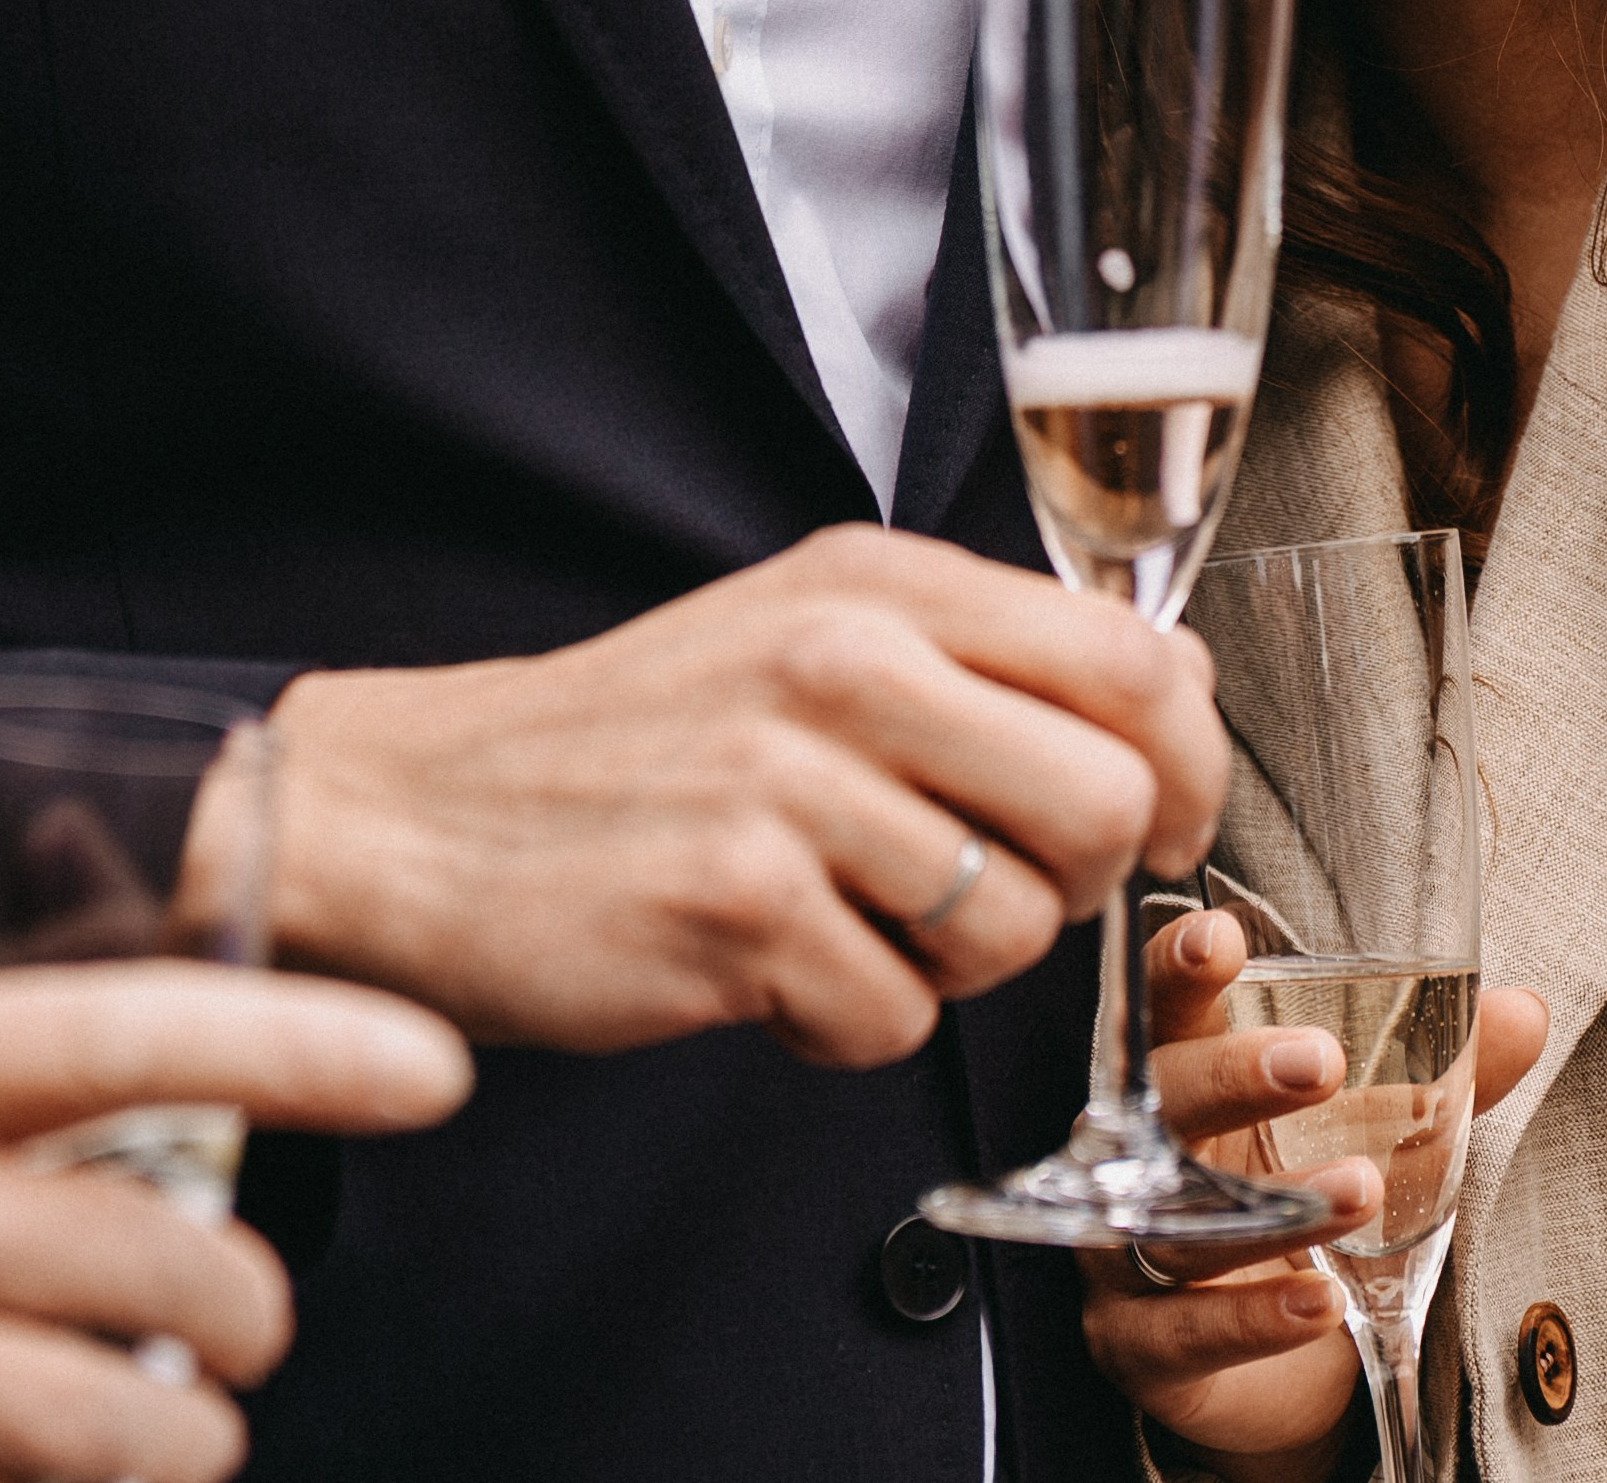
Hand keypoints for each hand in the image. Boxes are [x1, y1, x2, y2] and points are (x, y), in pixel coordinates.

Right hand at [0, 963, 469, 1482]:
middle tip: (260, 1327)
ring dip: (172, 1441)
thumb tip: (140, 887)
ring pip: (82, 1412)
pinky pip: (11, 1478)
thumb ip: (32, 1043)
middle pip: (132, 1245)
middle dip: (233, 1296)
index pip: (126, 1031)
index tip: (438, 1071)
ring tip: (196, 1441)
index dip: (289, 1044)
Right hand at [265, 525, 1227, 1063]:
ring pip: (1010, 929)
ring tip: (845, 920)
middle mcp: (844, 660)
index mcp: (882, 582)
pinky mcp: (731, 908)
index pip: (1134, 661)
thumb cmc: (643, 738)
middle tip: (986, 891)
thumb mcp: (813, 631)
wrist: (420, 811)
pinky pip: (891, 1020)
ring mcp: (786, 784)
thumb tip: (1166, 702)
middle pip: (1106, 804)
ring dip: (946, 964)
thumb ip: (977, 656)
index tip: (1163, 824)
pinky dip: (844, 1024)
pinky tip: (771, 970)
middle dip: (1074, 883)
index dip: (1187, 765)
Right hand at [1081, 915, 1546, 1482]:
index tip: (1222, 938)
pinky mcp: (1141, 1347)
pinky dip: (1256, 1317)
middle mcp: (1136, 1156)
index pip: (1163, 1006)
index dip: (1178, 967)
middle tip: (1320, 1062)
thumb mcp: (1374, 1132)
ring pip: (1182, 1221)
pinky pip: (1188, 1332)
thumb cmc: (1302, 1195)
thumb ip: (1442, 1075)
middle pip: (1161, 1099)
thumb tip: (1526, 1013)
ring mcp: (1125, 1253)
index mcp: (1184, 1075)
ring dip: (1277, 1206)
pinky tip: (1320, 1302)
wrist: (1270, 1354)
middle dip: (1232, 1075)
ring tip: (1363, 1189)